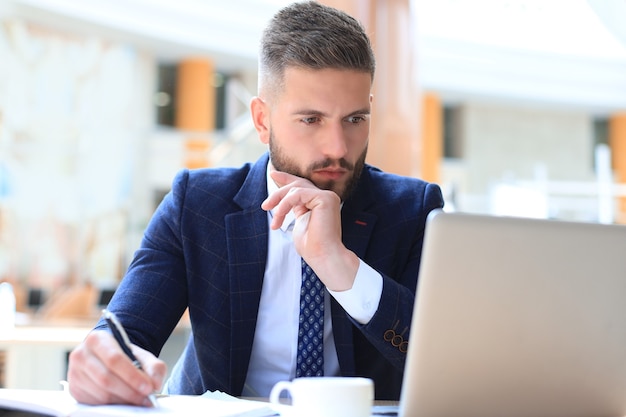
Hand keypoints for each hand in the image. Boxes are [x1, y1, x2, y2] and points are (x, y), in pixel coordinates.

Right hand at [67, 330, 165, 405]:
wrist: (108, 358)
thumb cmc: (124, 356)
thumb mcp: (142, 356)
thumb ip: (154, 367)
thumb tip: (155, 384)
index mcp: (97, 339)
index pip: (114, 359)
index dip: (132, 376)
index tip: (148, 387)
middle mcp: (81, 355)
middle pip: (106, 379)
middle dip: (130, 391)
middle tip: (146, 398)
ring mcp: (75, 373)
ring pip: (101, 393)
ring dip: (123, 400)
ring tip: (138, 400)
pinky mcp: (74, 390)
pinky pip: (95, 402)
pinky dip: (113, 405)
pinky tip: (124, 401)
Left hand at [261, 170, 358, 290]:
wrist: (323, 257)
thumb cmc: (312, 246)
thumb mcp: (300, 221)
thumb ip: (296, 207)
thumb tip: (285, 198)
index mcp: (321, 202)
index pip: (302, 185)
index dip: (287, 178)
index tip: (273, 174)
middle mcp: (326, 197)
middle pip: (298, 184)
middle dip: (279, 190)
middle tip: (265, 205)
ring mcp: (327, 197)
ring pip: (296, 188)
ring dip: (279, 203)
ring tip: (274, 222)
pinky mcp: (325, 198)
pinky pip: (297, 193)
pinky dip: (285, 204)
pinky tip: (279, 217)